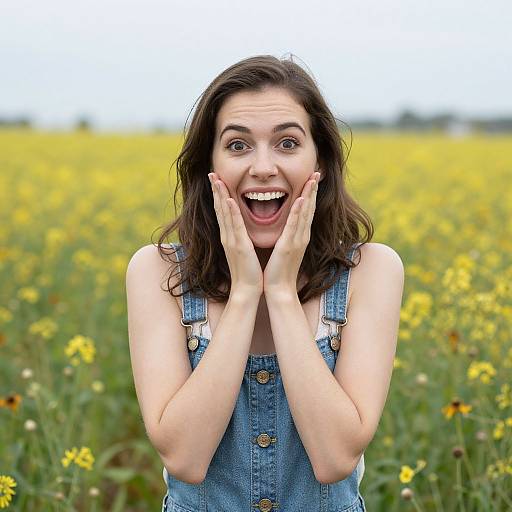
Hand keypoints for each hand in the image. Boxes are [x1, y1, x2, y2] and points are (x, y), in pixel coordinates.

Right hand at [209, 173, 262, 297]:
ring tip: (216, 179)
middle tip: (211, 173)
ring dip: (220, 195)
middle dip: (215, 190)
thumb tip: (240, 230)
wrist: (246, 290)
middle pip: (219, 208)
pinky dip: (230, 212)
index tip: (216, 180)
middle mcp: (227, 236)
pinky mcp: (239, 246)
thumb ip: (240, 238)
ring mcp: (231, 240)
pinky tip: (228, 200)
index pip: (223, 211)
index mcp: (230, 236)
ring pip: (224, 213)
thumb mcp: (243, 250)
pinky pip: (234, 226)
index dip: (218, 195)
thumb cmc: (248, 271)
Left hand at [263, 172, 319, 297]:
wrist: (279, 289)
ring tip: (312, 178)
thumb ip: (288, 237)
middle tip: (317, 171)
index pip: (306, 211)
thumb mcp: (285, 249)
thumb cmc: (279, 270)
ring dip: (309, 194)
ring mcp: (298, 240)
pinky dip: (299, 211)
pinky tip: (302, 199)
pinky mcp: (290, 245)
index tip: (312, 178)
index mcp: (299, 236)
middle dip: (313, 189)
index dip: (310, 194)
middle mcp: (301, 236)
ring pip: (305, 213)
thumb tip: (288, 229)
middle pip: (310, 208)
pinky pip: (294, 225)